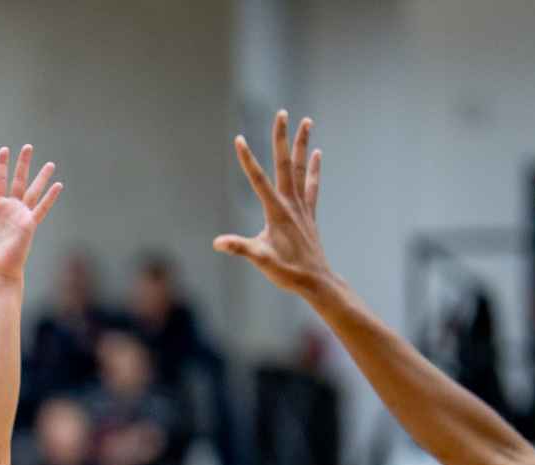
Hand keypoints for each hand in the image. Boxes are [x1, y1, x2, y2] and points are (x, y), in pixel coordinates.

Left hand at [0, 144, 62, 284]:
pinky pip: (41, 208)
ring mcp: (22, 216)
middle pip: (18, 180)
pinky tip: (58, 185)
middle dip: (23, 164)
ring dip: (41, 177)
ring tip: (50, 163)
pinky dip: (50, 197)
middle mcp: (11, 209)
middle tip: (28, 146)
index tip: (4, 150)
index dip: (1, 166)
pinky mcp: (29, 224)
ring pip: (33, 191)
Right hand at [213, 111, 334, 299]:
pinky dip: (313, 168)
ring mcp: (302, 207)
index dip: (248, 159)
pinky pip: (311, 185)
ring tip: (306, 121)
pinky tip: (316, 154)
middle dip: (282, 138)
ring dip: (302, 144)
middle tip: (282, 114)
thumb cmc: (286, 271)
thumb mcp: (260, 260)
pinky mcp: (308, 213)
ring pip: (300, 168)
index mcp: (276, 211)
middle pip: (284, 164)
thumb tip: (218, 242)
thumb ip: (240, 248)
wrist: (315, 281)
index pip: (258, 180)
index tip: (239, 139)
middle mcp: (291, 204)